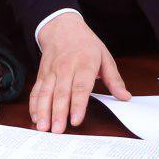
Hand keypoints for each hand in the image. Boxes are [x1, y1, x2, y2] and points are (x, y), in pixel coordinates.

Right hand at [31, 13, 129, 132]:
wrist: (61, 27)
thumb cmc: (85, 44)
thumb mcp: (105, 57)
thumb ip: (114, 80)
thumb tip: (125, 97)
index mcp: (84, 64)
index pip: (80, 87)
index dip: (77, 105)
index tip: (76, 120)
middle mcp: (65, 68)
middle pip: (61, 93)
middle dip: (58, 113)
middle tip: (57, 130)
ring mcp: (51, 71)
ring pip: (45, 93)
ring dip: (43, 111)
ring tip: (42, 127)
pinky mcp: (41, 74)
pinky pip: (36, 91)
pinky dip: (34, 104)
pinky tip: (35, 117)